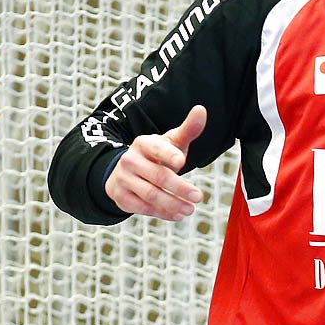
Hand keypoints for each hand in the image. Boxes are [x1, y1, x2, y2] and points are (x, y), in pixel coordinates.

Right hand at [105, 105, 207, 220]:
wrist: (126, 172)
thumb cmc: (156, 156)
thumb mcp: (170, 142)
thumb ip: (188, 129)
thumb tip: (202, 109)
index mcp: (143, 143)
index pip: (156, 149)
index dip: (168, 154)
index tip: (182, 161)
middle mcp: (130, 160)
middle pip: (158, 176)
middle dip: (180, 187)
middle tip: (198, 196)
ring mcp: (124, 179)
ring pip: (151, 195)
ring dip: (173, 204)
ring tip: (190, 209)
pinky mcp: (122, 197)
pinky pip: (143, 208)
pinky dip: (162, 213)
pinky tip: (177, 215)